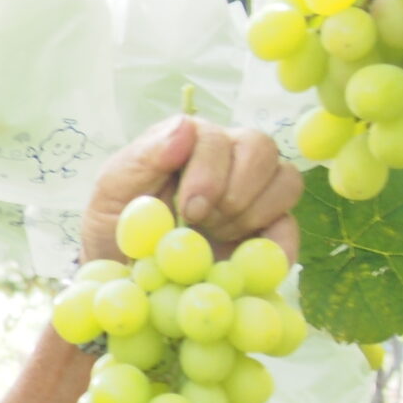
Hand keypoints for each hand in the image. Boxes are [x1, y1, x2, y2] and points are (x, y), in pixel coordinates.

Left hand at [79, 117, 301, 266]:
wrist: (127, 276)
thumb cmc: (117, 225)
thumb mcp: (113, 190)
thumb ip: (144, 156)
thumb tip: (186, 127)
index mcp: (190, 141)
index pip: (217, 136)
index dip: (209, 172)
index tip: (189, 209)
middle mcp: (228, 158)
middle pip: (261, 147)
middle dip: (235, 189)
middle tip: (204, 222)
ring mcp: (252, 193)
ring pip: (285, 180)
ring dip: (253, 212)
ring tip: (217, 237)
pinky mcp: (266, 231)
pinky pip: (290, 227)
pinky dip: (279, 245)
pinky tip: (250, 263)